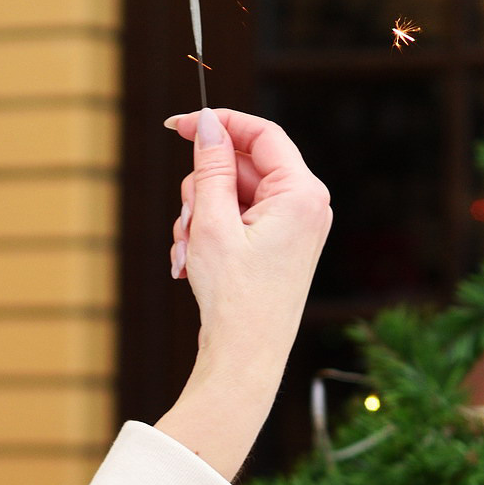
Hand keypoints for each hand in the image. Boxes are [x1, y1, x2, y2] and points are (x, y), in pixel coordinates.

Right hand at [154, 107, 329, 479]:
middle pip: (241, 166)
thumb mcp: (212, 222)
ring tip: (186, 256)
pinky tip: (190, 265)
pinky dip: (208, 236)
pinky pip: (236, 220)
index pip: (261, 133)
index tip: (178, 126)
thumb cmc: (234, 297)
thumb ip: (210, 166)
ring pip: (231, 195)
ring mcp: (293, 227)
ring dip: (198, 219)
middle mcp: (305, 205)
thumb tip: (209, 124)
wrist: (245, 360)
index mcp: (302, 193)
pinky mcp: (278, 246)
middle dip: (201, 190)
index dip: (219, 124)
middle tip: (186, 222)